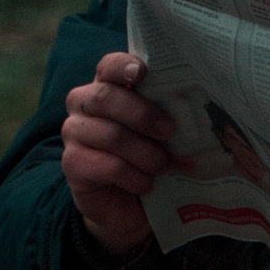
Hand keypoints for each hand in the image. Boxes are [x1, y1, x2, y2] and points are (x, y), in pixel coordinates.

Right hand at [61, 51, 182, 259]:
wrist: (127, 203)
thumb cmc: (148, 154)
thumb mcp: (160, 130)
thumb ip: (168, 111)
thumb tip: (197, 106)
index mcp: (107, 85)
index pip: (108, 66)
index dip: (123, 66)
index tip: (142, 73)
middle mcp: (83, 104)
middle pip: (105, 98)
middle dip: (143, 114)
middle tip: (169, 131)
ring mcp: (74, 133)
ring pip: (111, 135)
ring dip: (145, 153)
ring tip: (162, 165)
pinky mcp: (72, 165)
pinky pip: (108, 166)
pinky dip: (135, 176)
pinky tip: (147, 183)